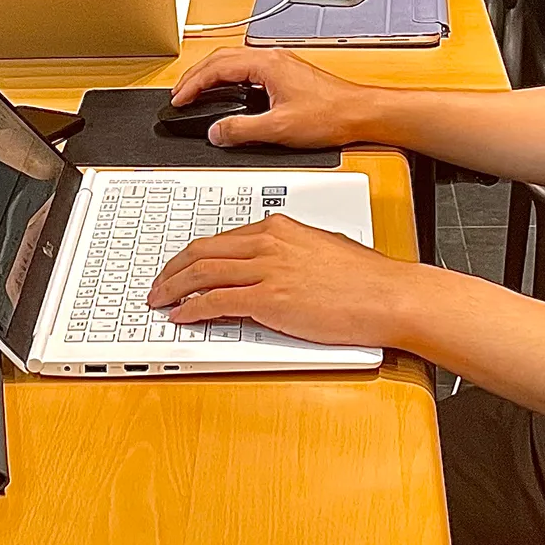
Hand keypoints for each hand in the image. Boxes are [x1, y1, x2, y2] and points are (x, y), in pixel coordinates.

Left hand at [146, 212, 415, 345]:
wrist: (386, 295)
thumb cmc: (364, 279)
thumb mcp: (319, 250)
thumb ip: (288, 254)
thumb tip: (266, 269)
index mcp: (278, 228)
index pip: (220, 238)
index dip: (191, 254)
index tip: (179, 266)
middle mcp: (268, 242)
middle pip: (202, 251)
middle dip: (173, 270)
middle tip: (158, 285)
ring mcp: (267, 270)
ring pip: (203, 273)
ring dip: (174, 289)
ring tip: (160, 301)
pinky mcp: (270, 300)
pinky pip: (217, 302)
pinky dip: (193, 309)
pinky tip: (183, 316)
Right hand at [171, 47, 374, 147]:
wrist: (360, 114)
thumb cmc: (330, 115)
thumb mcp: (279, 128)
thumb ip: (242, 130)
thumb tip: (216, 131)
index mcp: (267, 64)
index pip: (218, 67)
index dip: (193, 83)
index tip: (179, 98)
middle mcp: (273, 58)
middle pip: (222, 58)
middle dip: (196, 76)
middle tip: (180, 95)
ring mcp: (280, 64)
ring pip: (234, 62)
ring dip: (212, 75)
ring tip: (196, 93)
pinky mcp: (286, 74)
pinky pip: (247, 69)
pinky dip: (228, 79)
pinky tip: (226, 93)